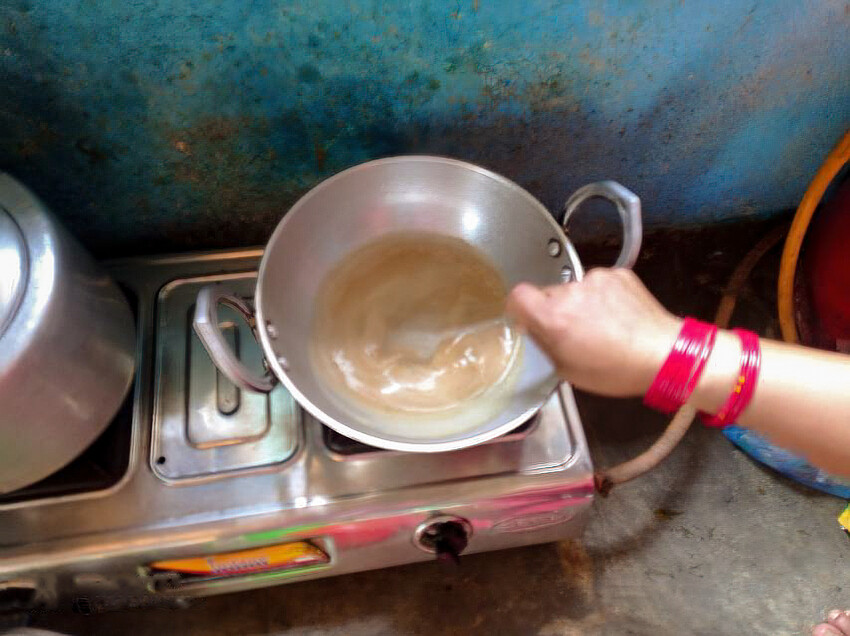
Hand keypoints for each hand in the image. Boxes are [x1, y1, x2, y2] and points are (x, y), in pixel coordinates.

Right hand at [506, 268, 681, 396]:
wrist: (667, 355)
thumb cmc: (617, 371)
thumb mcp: (569, 371)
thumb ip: (545, 345)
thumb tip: (534, 330)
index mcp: (554, 317)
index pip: (517, 296)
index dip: (519, 307)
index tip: (526, 318)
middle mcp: (571, 291)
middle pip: (548, 293)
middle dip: (554, 310)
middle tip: (573, 332)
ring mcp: (597, 279)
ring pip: (574, 289)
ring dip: (580, 303)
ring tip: (601, 326)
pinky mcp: (618, 274)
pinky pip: (598, 284)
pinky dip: (602, 297)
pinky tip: (617, 316)